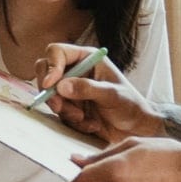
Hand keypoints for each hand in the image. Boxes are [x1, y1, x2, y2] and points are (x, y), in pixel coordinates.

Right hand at [38, 44, 161, 143]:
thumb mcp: (112, 95)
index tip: (50, 85)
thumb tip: (61, 86)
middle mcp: (76, 71)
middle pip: (45, 71)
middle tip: (59, 106)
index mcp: (87, 59)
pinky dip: (72, 122)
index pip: (57, 52)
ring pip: (50, 95)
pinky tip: (91, 125)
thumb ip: (87, 88)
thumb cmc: (130, 106)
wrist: (136, 129)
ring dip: (65, 110)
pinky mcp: (70, 106)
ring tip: (84, 119)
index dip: (50, 66)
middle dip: (50, 92)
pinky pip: (59, 113)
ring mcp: (71, 89)